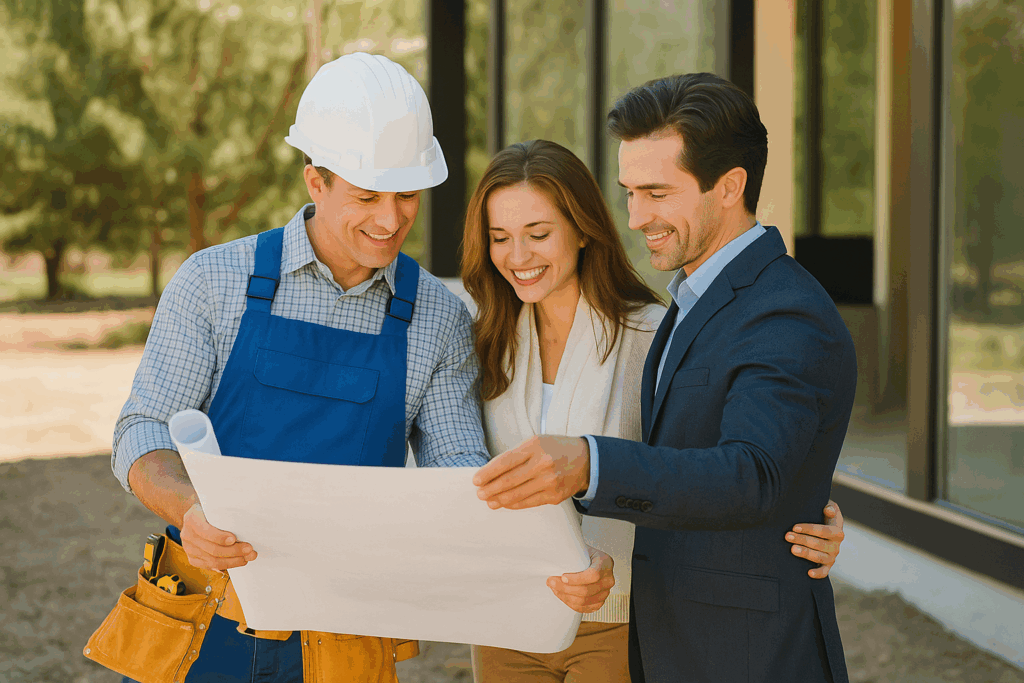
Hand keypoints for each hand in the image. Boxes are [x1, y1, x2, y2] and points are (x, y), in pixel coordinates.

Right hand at [179, 503, 256, 570]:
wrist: (197, 517)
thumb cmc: (211, 511)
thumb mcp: (215, 507)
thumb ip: (225, 514)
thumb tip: (246, 524)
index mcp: (192, 519)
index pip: (205, 532)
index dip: (220, 537)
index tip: (234, 539)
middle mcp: (187, 535)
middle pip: (212, 549)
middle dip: (234, 551)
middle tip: (249, 549)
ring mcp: (188, 548)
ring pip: (212, 561)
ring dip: (233, 561)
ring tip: (247, 557)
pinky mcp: (192, 559)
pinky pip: (210, 566)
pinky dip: (226, 565)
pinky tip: (237, 561)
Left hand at [473, 435, 589, 509]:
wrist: (586, 460)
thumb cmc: (556, 449)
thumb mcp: (537, 442)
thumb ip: (516, 455)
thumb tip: (492, 472)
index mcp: (535, 446)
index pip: (505, 461)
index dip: (488, 473)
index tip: (476, 480)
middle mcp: (542, 464)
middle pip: (508, 481)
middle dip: (490, 489)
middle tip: (480, 493)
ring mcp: (550, 481)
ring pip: (517, 495)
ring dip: (499, 499)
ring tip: (489, 501)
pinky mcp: (555, 496)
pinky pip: (529, 503)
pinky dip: (514, 504)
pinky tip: (505, 504)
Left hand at [547, 546, 614, 612]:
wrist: (588, 559)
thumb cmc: (582, 553)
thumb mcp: (579, 548)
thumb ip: (571, 554)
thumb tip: (554, 562)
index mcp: (605, 562)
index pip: (593, 575)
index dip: (577, 579)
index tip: (562, 577)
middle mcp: (608, 579)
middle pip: (587, 590)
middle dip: (565, 588)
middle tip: (551, 582)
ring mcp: (605, 592)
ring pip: (584, 601)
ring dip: (565, 596)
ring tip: (554, 588)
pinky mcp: (599, 602)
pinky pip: (584, 608)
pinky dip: (570, 603)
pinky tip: (562, 595)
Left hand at [785, 500, 844, 578]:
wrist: (823, 528)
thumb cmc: (821, 515)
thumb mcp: (827, 507)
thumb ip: (830, 507)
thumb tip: (828, 510)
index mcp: (837, 531)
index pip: (824, 531)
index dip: (809, 529)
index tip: (795, 527)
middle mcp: (836, 545)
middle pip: (819, 544)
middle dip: (802, 539)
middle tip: (787, 536)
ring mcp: (832, 556)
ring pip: (820, 557)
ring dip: (806, 553)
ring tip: (792, 549)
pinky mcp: (827, 565)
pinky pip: (824, 572)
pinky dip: (818, 573)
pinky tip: (808, 573)